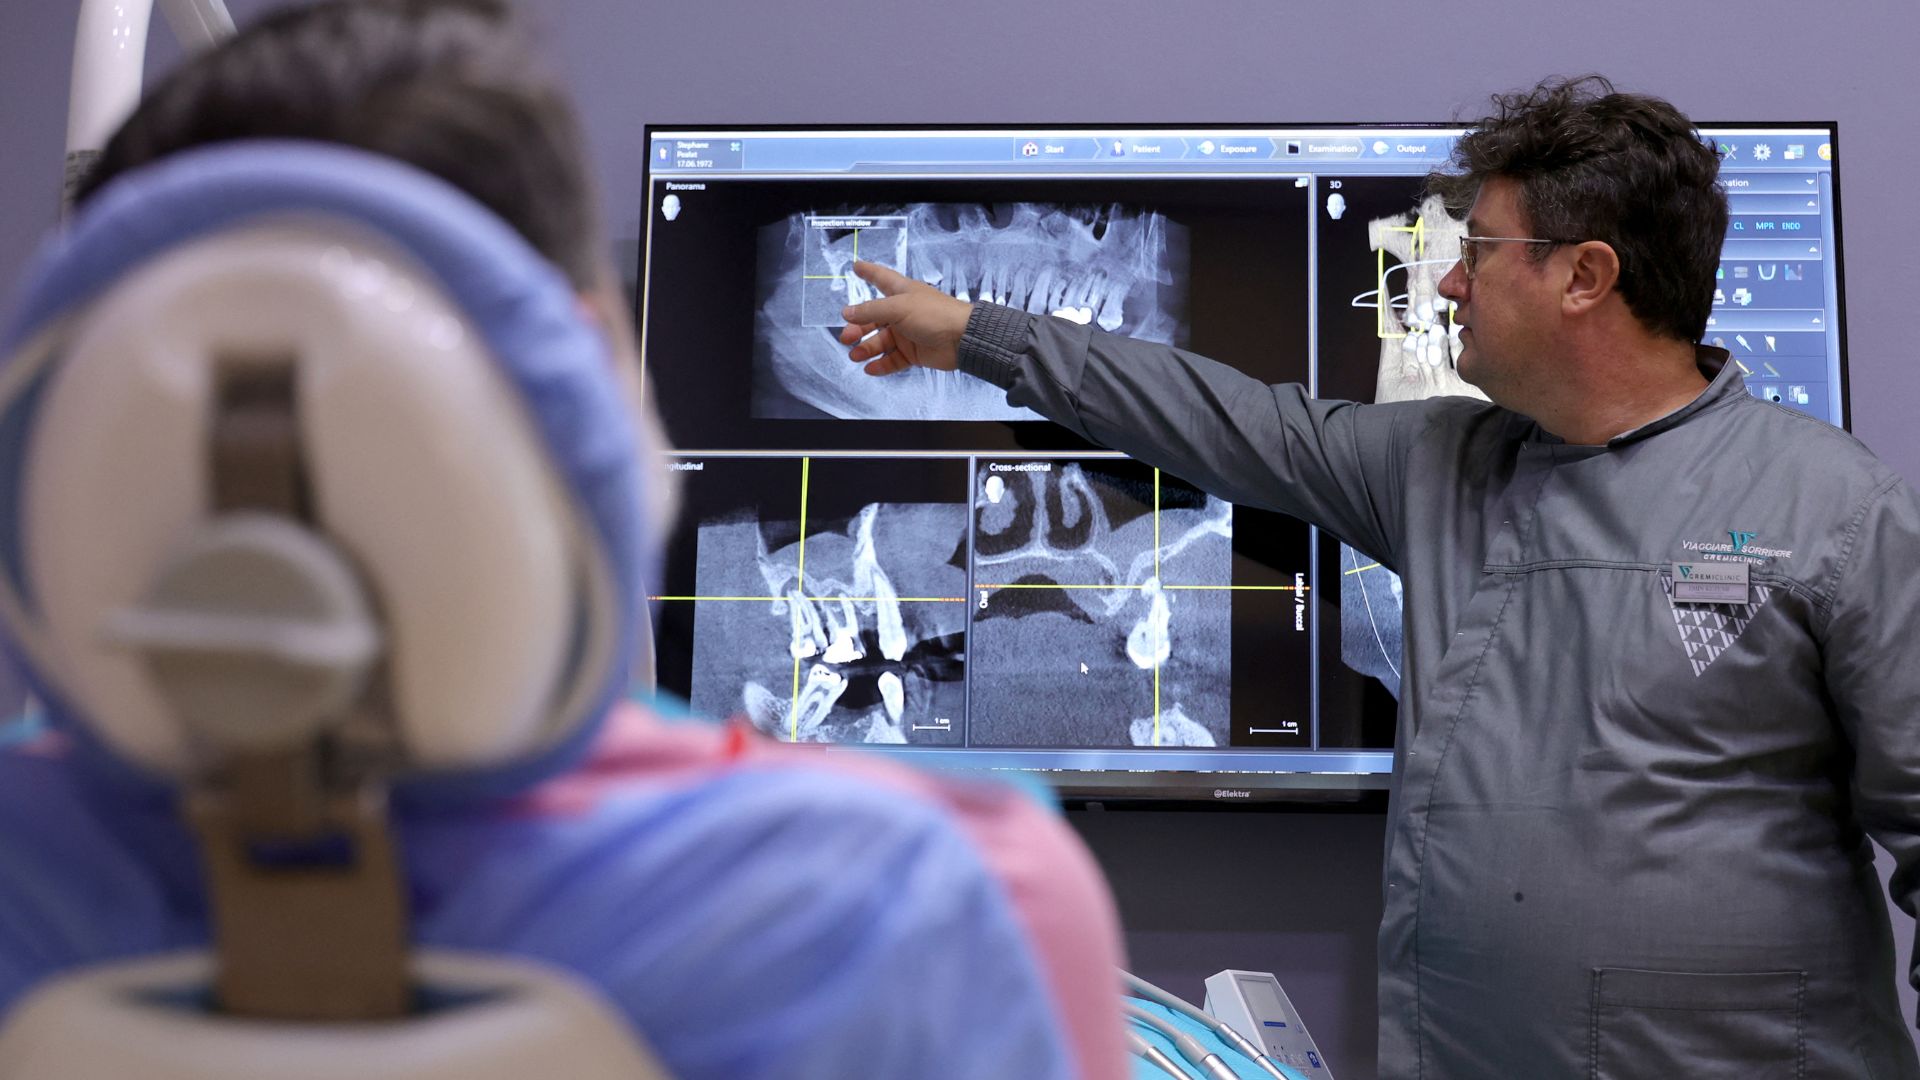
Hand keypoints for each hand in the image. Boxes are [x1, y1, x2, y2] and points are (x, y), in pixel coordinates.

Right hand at [837, 260, 971, 374]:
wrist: (962, 339)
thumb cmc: (933, 315)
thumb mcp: (898, 308)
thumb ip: (871, 310)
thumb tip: (847, 312)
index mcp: (901, 293)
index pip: (881, 278)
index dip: (868, 272)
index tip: (856, 266)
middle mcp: (902, 312)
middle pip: (874, 318)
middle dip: (858, 327)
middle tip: (846, 338)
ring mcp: (908, 333)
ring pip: (881, 342)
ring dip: (867, 348)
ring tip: (855, 356)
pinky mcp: (913, 353)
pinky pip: (893, 360)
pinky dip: (881, 364)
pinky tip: (870, 368)